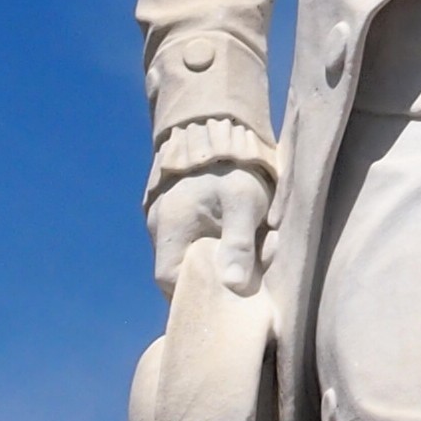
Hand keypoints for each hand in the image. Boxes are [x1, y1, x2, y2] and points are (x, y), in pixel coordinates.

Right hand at [148, 162, 272, 300]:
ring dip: (222, 258)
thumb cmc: (232, 164)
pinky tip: (250, 234)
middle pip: (182, 270)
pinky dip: (221, 242)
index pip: (169, 282)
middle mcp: (162, 226)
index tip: (226, 297)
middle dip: (215, 277)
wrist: (220, 123)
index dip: (195, 294)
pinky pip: (197, 238)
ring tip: (258, 246)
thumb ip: (239, 243)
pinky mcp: (183, 211)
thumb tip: (234, 286)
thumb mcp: (243, 201)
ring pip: (192, 253)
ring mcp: (169, 217)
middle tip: (251, 273)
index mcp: (170, 227)